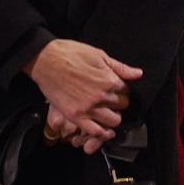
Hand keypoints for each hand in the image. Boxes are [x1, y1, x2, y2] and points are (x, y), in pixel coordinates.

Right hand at [23, 39, 140, 153]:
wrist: (44, 59)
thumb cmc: (70, 53)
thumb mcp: (98, 54)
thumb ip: (120, 67)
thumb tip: (139, 74)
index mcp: (110, 80)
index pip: (127, 91)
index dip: (121, 89)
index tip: (114, 87)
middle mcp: (102, 97)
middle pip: (122, 106)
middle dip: (117, 102)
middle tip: (108, 98)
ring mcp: (89, 108)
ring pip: (113, 121)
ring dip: (112, 116)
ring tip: (104, 110)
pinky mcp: (76, 116)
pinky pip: (96, 131)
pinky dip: (101, 132)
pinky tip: (101, 126)